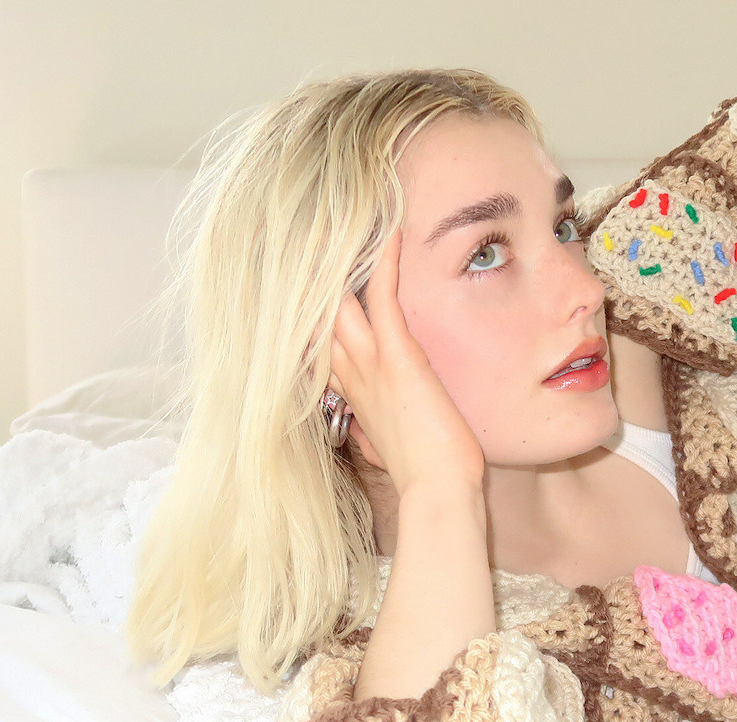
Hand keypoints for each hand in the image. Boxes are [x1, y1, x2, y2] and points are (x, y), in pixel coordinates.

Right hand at [328, 230, 485, 494]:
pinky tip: (390, 228)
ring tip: (340, 216)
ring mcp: (369, 362)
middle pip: (315, 312)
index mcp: (350, 390)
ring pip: (338, 299)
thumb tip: (367, 434)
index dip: (307, 310)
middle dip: (308, 275)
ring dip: (340, 259)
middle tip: (304, 232)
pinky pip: (383, 297)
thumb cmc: (423, 474)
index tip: (300, 282)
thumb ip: (373, 431)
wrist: (436, 491)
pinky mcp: (397, 356)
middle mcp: (349, 372)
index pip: (316, 339)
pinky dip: (386, 261)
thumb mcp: (388, 447)